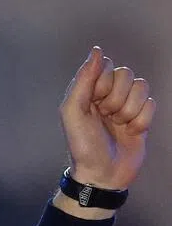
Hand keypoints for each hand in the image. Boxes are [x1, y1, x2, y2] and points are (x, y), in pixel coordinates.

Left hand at [60, 44, 154, 189]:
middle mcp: (108, 95)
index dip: (103, 83)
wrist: (102, 174)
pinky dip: (141, 120)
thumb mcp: (73, 113)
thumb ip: (82, 80)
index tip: (94, 102)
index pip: (106, 66)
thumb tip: (97, 50)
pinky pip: (152, 104)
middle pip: (126, 74)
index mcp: (89, 91)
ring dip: (130, 110)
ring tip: (118, 125)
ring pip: (141, 87)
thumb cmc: (83, 145)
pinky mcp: (142, 117)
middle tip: (106, 116)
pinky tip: (130, 132)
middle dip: (117, 98)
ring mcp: (126, 106)